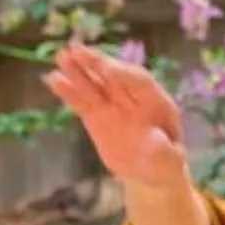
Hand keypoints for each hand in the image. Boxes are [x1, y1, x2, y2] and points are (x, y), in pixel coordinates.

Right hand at [44, 42, 190, 190]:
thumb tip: (155, 140)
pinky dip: (69, 92)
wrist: (148, 174)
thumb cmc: (165, 165)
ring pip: (94, 86)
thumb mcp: (170, 161)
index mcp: (157, 103)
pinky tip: (54, 79)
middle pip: (113, 77)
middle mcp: (133, 99)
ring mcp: (112, 106)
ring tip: (61, 57)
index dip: (124, 74)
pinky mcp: (95, 116)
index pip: (140, 82)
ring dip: (78, 71)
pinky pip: (81, 101)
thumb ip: (164, 150)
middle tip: (77, 50)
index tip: (107, 70)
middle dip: (97, 64)